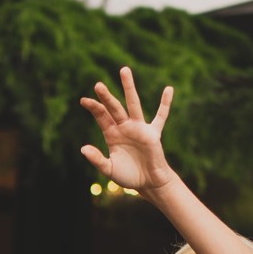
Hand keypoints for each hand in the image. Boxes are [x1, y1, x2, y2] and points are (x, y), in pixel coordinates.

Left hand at [79, 66, 177, 195]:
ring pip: (133, 104)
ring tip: (124, 70)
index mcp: (112, 134)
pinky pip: (160, 117)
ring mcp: (139, 128)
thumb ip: (97, 159)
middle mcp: (124, 127)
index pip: (101, 116)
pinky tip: (169, 89)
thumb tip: (83, 148)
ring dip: (129, 88)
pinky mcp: (153, 133)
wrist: (148, 183)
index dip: (93, 108)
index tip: (83, 100)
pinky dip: (165, 104)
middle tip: (97, 84)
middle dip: (106, 97)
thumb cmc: (129, 176)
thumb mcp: (109, 169)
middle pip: (114, 107)